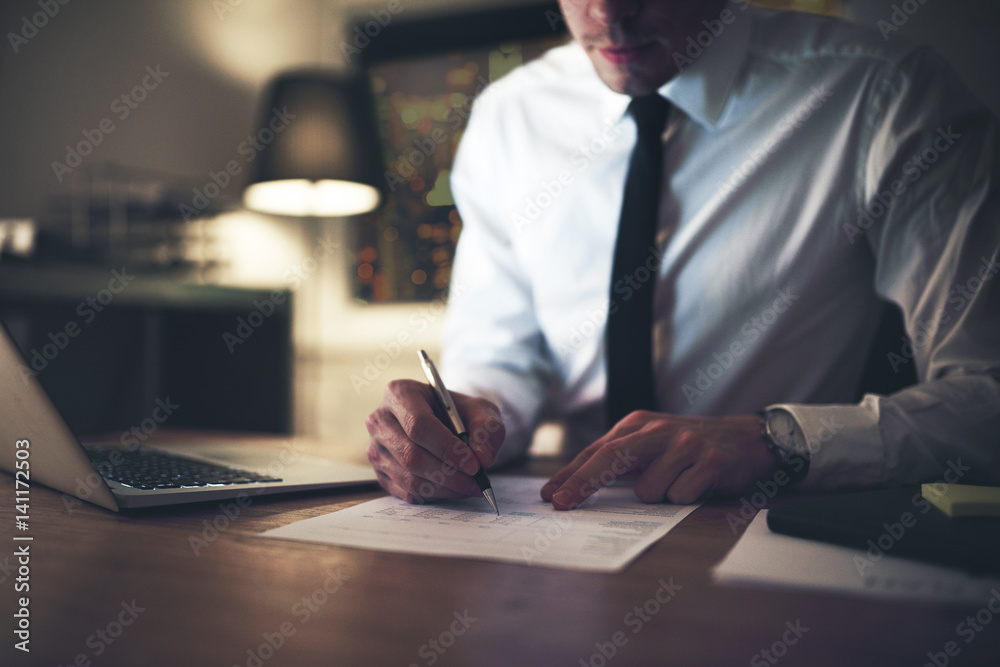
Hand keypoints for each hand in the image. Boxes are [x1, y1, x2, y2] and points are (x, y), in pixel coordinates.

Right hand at [365, 379, 505, 503]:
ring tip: (470, 486)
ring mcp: (376, 448)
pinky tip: (453, 489)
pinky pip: (407, 492)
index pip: (419, 425)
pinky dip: (435, 495)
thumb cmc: (458, 412)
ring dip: (445, 488)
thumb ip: (487, 429)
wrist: (444, 421)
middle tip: (476, 482)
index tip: (473, 464)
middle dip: (449, 474)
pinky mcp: (380, 472)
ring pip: (409, 478)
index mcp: (400, 393)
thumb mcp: (480, 410)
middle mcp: (380, 420)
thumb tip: (483, 458)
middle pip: (411, 455)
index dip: (447, 448)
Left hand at [540, 412, 775, 508]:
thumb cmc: (689, 445)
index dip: (570, 474)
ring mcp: (685, 443)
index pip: (597, 451)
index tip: (549, 495)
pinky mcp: (710, 461)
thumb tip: (575, 483)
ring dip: (660, 495)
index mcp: (638, 424)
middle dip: (581, 483)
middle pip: (610, 458)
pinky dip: (687, 497)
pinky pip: (681, 496)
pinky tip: (700, 483)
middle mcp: (658, 430)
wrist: (746, 437)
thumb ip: (619, 457)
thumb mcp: (651, 442)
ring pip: (649, 490)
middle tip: (562, 504)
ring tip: (680, 482)